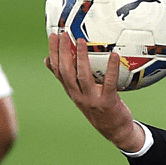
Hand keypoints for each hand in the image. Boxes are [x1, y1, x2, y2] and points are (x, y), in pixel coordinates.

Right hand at [45, 32, 145, 151]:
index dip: (54, 52)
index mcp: (71, 91)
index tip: (53, 35)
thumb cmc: (100, 109)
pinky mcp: (108, 102)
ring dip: (80, 58)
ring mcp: (92, 99)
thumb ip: (70, 79)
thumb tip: (50, 61)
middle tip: (64, 33)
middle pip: (66, 72)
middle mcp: (78, 95)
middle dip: (63, 52)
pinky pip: (109, 82)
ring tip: (80, 41)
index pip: (57, 70)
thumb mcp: (81, 95)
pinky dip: (111, 68)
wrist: (115, 131)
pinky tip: (113, 54)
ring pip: (82, 76)